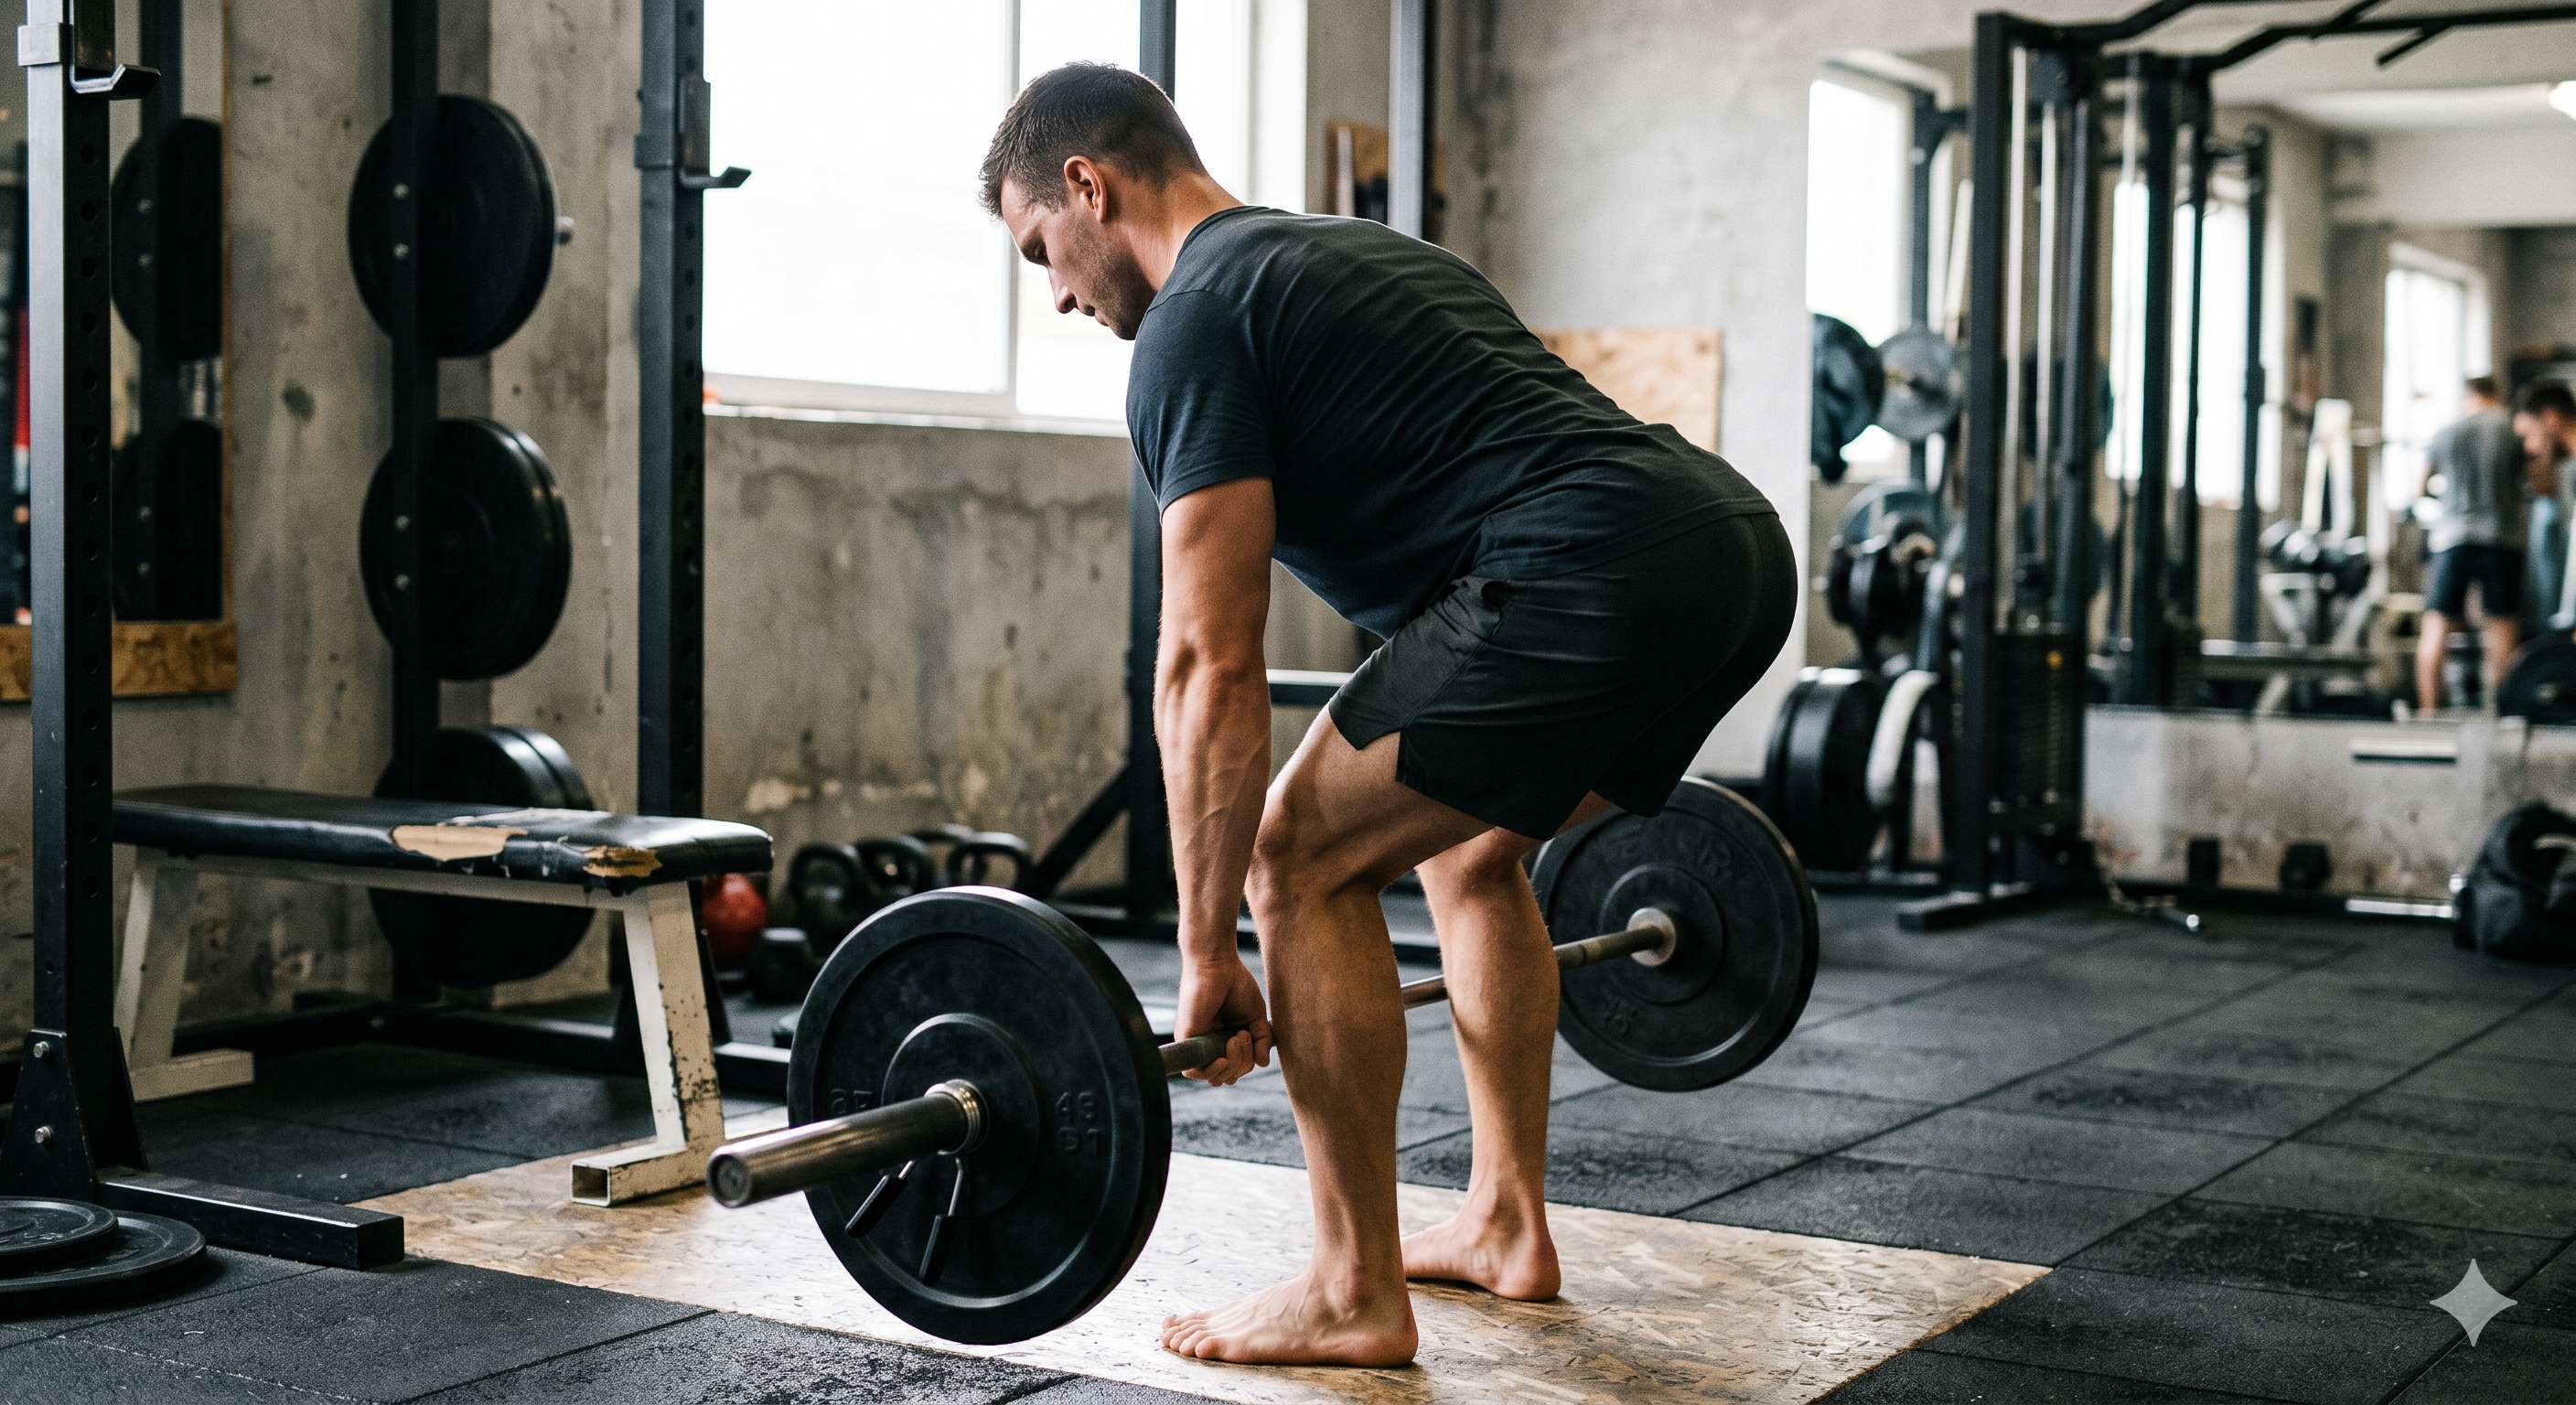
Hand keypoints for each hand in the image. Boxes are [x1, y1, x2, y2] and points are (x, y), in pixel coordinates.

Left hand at [1174, 953, 1271, 1085]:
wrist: (1218, 963)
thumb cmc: (1236, 984)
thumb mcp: (1256, 1016)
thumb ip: (1262, 1040)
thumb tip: (1263, 1064)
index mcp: (1224, 1040)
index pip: (1235, 1070)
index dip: (1247, 1064)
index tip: (1251, 1037)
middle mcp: (1209, 1044)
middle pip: (1227, 1076)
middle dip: (1243, 1064)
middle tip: (1243, 1035)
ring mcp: (1197, 1043)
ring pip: (1213, 1076)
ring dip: (1233, 1064)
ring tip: (1236, 1037)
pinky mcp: (1186, 1039)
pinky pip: (1195, 1070)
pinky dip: (1212, 1069)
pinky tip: (1223, 1055)